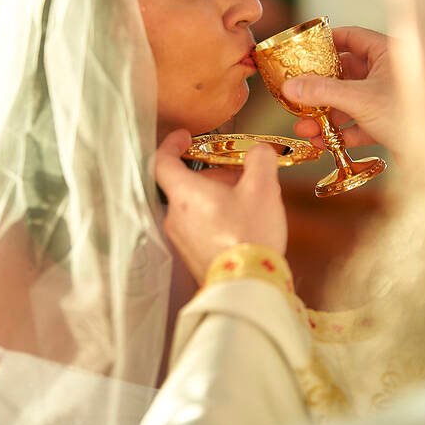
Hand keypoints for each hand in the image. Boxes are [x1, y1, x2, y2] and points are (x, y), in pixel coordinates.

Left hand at [155, 130, 286, 283]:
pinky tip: (242, 224)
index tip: (185, 137)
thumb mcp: (263, 189)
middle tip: (238, 174)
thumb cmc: (249, 237)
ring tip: (247, 200)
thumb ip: (260, 160)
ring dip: (217, 196)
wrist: (247, 287)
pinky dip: (216, 217)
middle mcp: (175, 217)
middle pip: (185, 184)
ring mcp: (181, 239)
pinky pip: (199, 226)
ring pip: (193, 206)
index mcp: (184, 194)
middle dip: (212, 174)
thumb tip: (258, 152)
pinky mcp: (192, 256)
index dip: (172, 144)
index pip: (161, 160)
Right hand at [282, 26, 395, 151]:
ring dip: (326, 115)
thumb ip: (322, 91)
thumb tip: (289, 86)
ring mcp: (392, 98)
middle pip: (347, 73)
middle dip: (319, 88)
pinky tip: (322, 142)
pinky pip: (361, 123)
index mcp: (389, 52)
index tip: (302, 50)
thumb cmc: (411, 115)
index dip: (326, 42)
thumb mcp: (359, 99)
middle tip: (296, 95)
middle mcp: (391, 72)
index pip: (352, 37)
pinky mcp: (392, 123)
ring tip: (304, 128)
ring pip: (351, 101)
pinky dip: (342, 132)